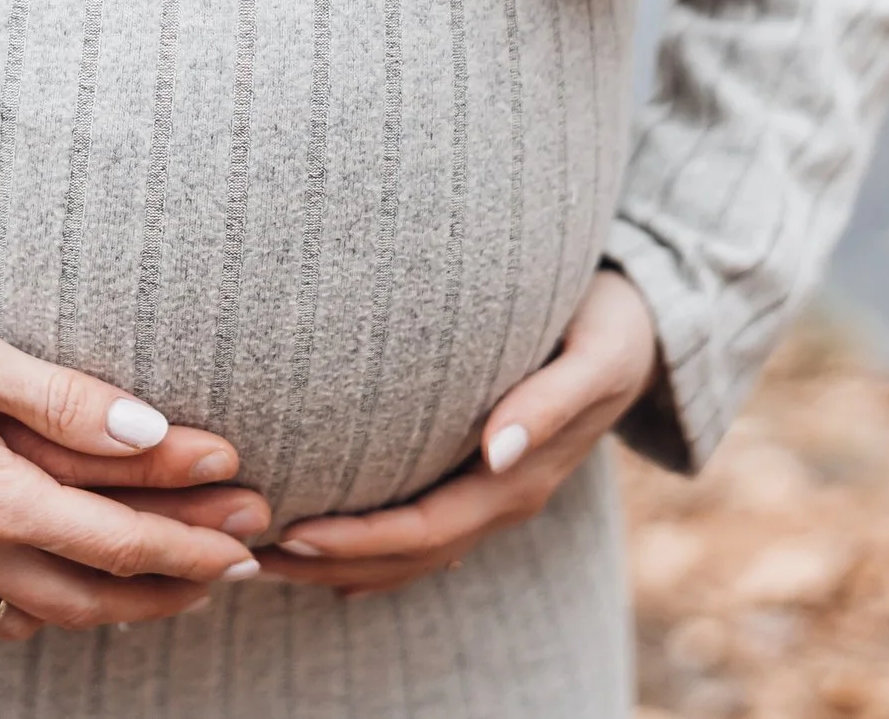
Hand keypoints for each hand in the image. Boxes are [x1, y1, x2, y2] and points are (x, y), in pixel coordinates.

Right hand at [0, 103, 266, 638]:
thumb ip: (58, 392)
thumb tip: (150, 426)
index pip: (115, 536)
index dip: (191, 534)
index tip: (252, 521)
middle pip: (93, 591)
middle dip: (177, 581)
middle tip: (246, 563)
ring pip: (45, 613)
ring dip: (120, 605)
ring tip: (180, 588)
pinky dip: (46, 611)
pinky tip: (68, 596)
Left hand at [261, 269, 657, 597]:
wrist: (646, 325)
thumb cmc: (612, 324)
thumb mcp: (596, 354)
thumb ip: (549, 401)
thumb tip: (495, 453)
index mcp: (519, 479)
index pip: (424, 532)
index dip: (356, 543)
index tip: (288, 534)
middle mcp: (500, 497)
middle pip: (403, 557)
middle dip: (325, 563)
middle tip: (242, 556)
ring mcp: (491, 493)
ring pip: (408, 553)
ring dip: (336, 564)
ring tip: (260, 558)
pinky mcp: (480, 476)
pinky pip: (420, 530)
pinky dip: (367, 550)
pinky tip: (317, 552)